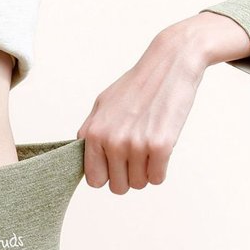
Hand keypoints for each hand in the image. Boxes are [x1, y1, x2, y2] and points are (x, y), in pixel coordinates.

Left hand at [76, 21, 211, 194]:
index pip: (94, 180)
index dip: (108, 175)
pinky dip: (160, 169)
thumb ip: (89, 134)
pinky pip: (157, 178)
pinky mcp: (160, 145)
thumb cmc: (136, 85)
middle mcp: (111, 141)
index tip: (116, 163)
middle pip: (118, 187)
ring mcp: (135, 144)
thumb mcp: (102, 105)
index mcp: (93, 134)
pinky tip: (161, 149)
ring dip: (146, 171)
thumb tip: (80, 160)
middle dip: (128, 175)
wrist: (169, 63)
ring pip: (139, 184)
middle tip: (137, 154)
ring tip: (149, 147)